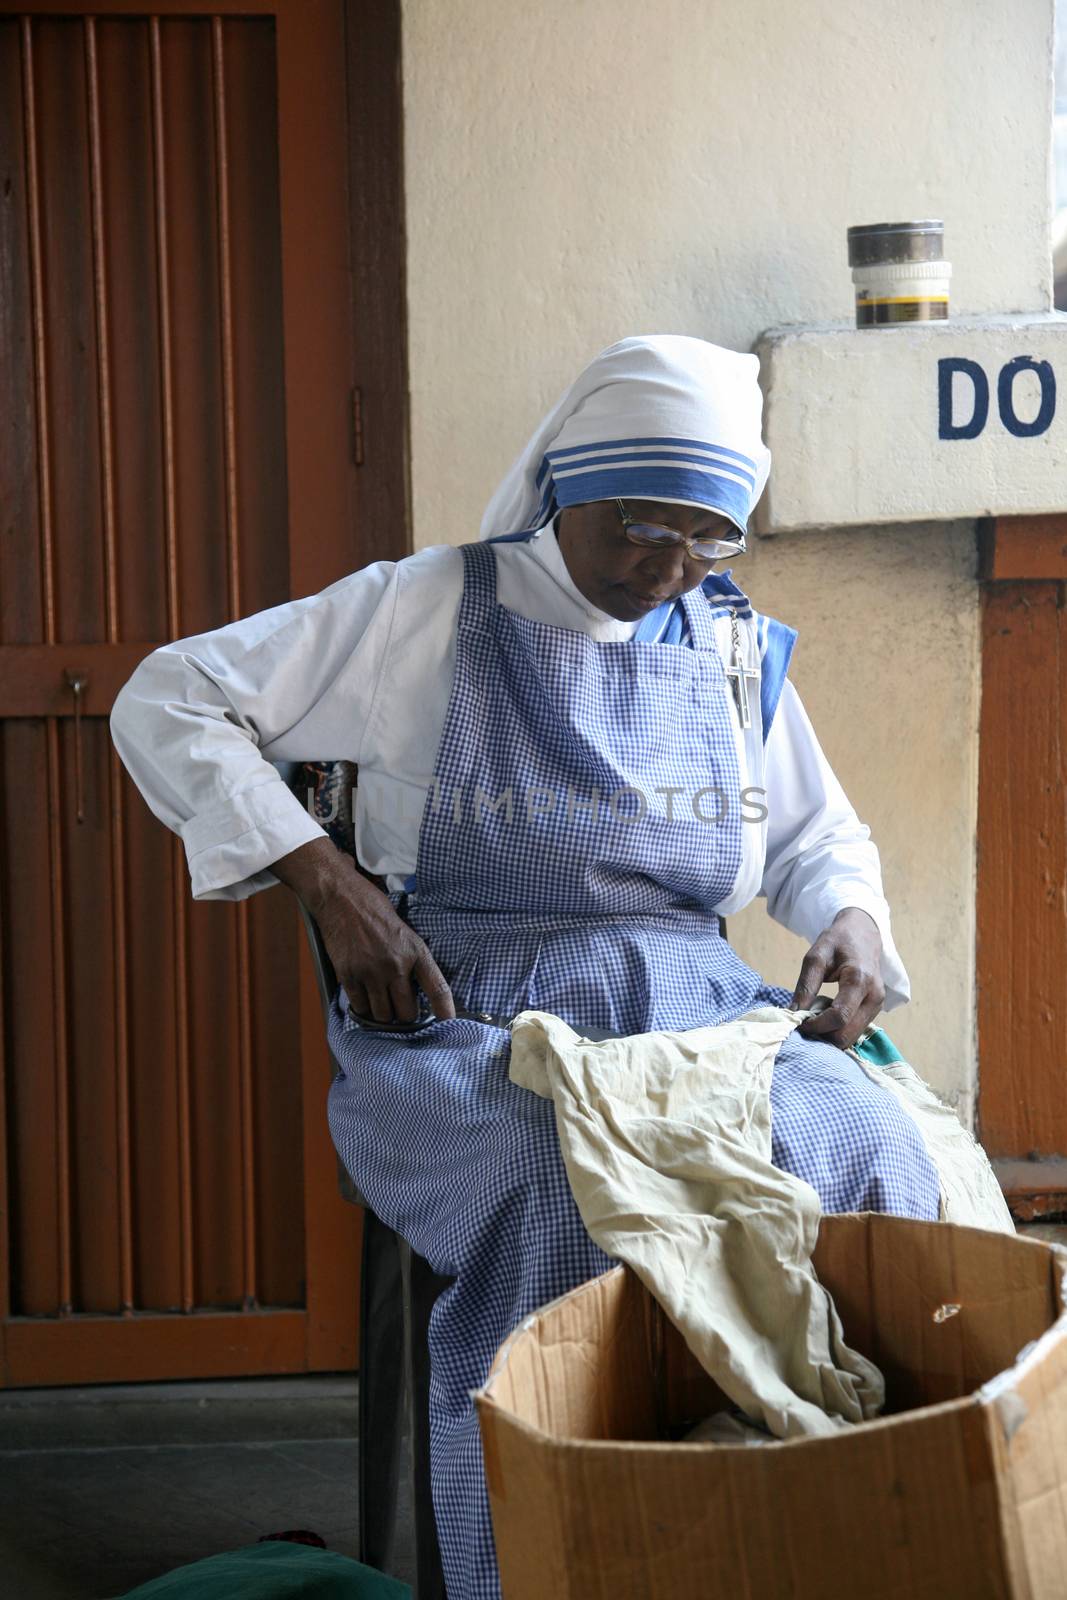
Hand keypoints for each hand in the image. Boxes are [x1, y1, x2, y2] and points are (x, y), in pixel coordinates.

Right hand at [272, 838, 454, 1022]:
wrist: (341, 899)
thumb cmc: (374, 909)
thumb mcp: (405, 930)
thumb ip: (411, 957)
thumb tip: (416, 987)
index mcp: (416, 951)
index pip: (438, 988)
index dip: (445, 1010)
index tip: (449, 1022)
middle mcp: (396, 965)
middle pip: (407, 1013)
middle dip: (406, 1016)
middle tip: (402, 1010)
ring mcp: (371, 973)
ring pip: (383, 1015)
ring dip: (384, 1015)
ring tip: (383, 1005)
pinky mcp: (349, 975)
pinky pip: (360, 1007)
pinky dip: (364, 1008)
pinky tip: (365, 998)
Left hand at [790, 907, 884, 1049]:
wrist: (863, 933)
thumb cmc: (838, 941)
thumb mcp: (816, 956)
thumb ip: (806, 985)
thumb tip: (794, 1013)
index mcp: (860, 979)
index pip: (839, 1016)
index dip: (816, 1025)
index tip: (799, 1022)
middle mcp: (874, 996)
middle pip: (847, 1034)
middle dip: (823, 1035)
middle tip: (804, 1024)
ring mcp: (878, 1005)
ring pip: (852, 1036)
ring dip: (830, 1034)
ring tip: (815, 1018)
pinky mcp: (876, 1009)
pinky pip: (855, 1030)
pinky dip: (838, 1029)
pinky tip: (827, 1016)